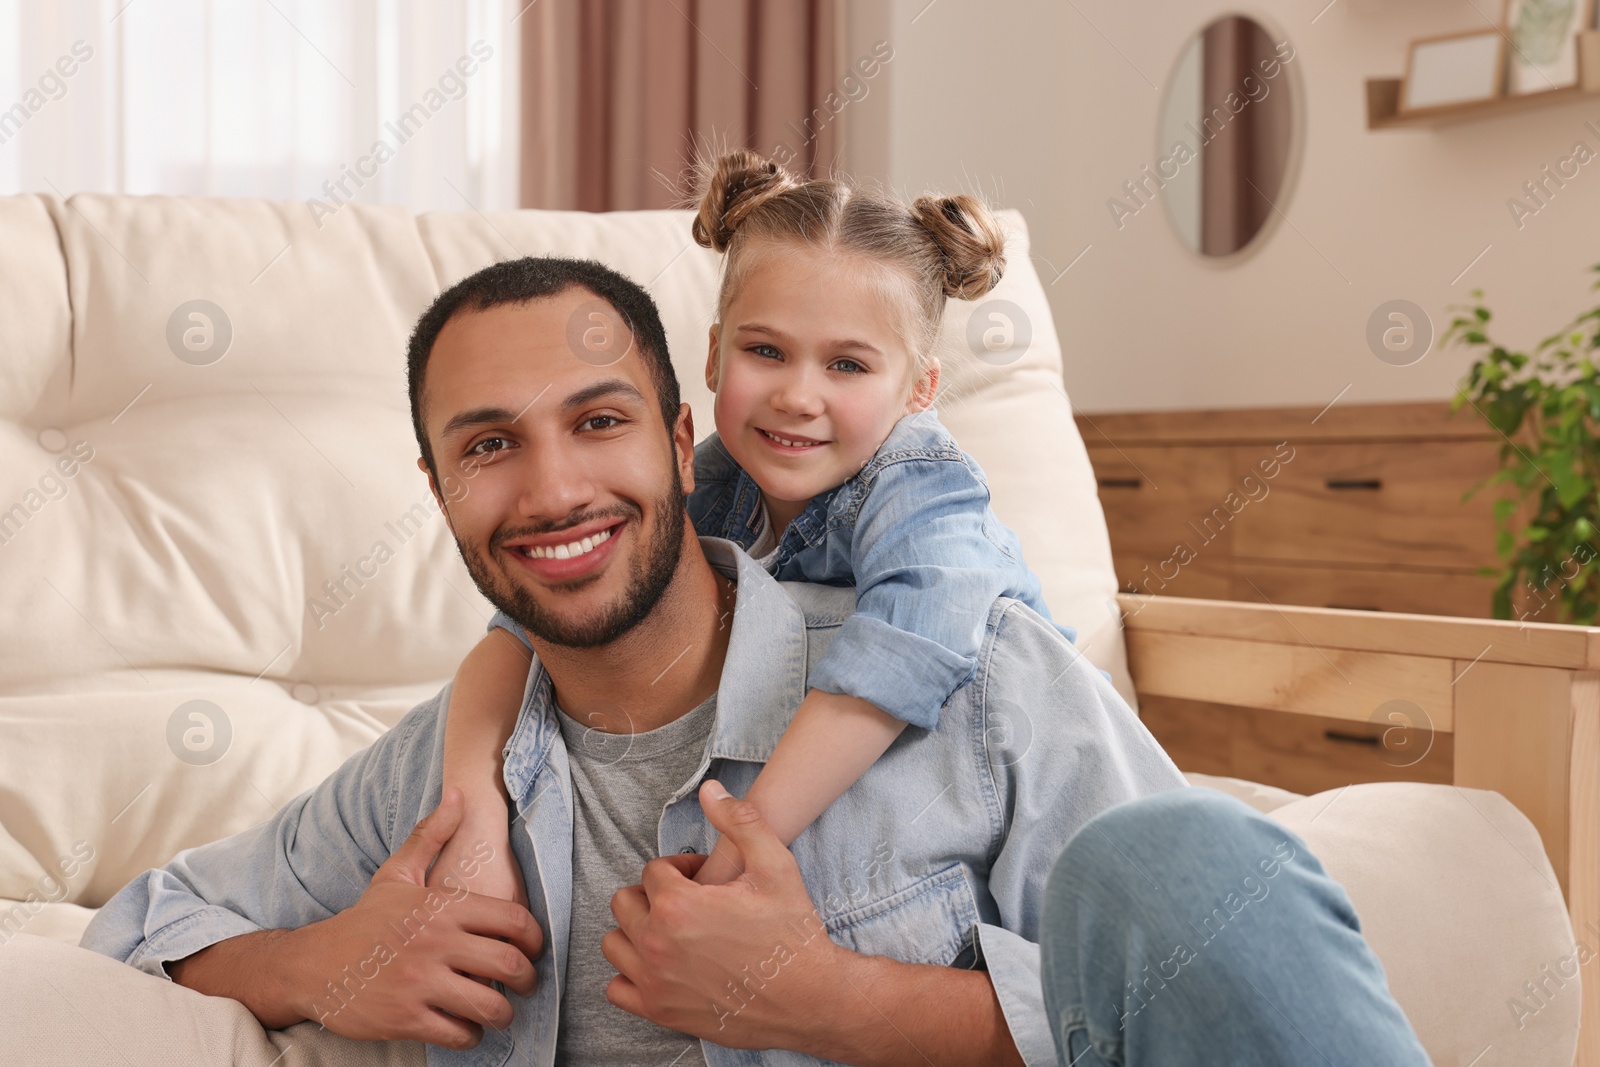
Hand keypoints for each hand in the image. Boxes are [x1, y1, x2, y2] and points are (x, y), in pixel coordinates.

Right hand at [285, 788, 543, 1048]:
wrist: (313, 964)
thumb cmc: (365, 919)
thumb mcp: (398, 874)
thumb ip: (433, 834)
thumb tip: (460, 793)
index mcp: (442, 907)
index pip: (513, 920)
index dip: (535, 939)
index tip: (533, 949)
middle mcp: (436, 943)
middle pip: (509, 965)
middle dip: (527, 980)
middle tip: (525, 984)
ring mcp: (421, 982)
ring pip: (490, 1005)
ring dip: (503, 1013)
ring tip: (500, 1011)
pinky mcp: (406, 1018)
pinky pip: (460, 1033)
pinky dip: (471, 1035)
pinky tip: (467, 1027)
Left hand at [602, 781, 846, 1049]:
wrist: (809, 998)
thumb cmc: (792, 933)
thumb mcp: (775, 866)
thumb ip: (740, 821)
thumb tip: (710, 789)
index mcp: (679, 905)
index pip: (653, 871)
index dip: (680, 869)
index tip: (704, 879)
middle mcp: (657, 944)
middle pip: (625, 902)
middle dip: (653, 894)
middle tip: (687, 901)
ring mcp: (654, 982)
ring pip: (614, 943)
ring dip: (637, 931)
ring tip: (672, 931)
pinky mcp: (659, 1012)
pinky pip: (616, 988)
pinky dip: (631, 974)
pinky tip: (663, 966)